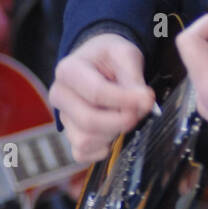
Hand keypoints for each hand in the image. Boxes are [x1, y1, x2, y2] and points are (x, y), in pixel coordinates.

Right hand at [49, 34, 154, 163]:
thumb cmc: (110, 57)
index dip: (125, 100)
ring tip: (125, 117)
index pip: (96, 92)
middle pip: (89, 120)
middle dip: (121, 120)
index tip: (147, 99)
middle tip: (140, 112)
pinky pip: (82, 153)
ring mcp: (63, 117)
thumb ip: (134, 78)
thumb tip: (144, 102)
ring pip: (85, 140)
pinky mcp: (69, 134)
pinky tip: (114, 133)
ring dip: (113, 133)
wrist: (98, 62)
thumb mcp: (125, 54)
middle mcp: (59, 95)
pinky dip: (101, 149)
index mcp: (68, 70)